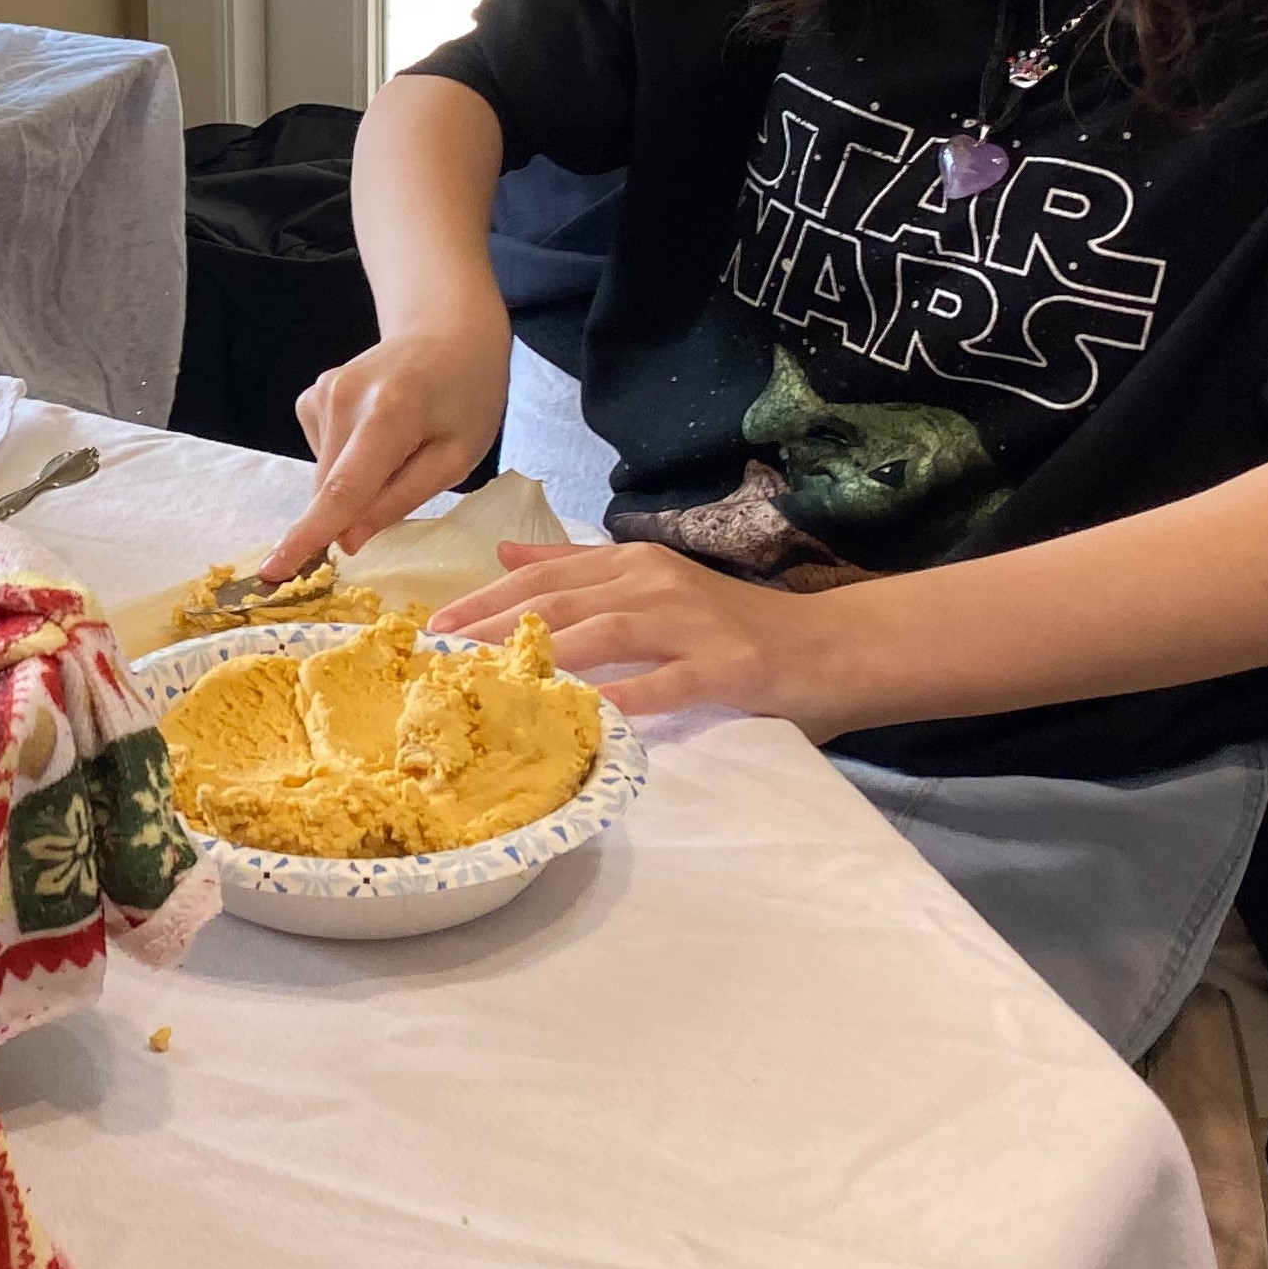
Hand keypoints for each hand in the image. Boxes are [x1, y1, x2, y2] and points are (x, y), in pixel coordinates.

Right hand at [260, 319, 509, 578]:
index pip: (341, 490)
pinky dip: (347, 458)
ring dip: (355, 480)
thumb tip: (347, 540)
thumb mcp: (456, 457)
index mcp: (388, 415)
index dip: (308, 536)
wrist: (447, 332)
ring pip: (325, 475)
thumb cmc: (466, 397)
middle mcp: (341, 399)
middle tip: (405, 478)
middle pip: (329, 487)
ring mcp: (321, 393)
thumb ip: (400, 499)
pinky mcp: (311, 396)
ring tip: (399, 445)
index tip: (273, 572)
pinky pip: (323, 454)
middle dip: (353, 510)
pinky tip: (376, 432)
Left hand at [431, 540, 868, 731]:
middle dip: (494, 627)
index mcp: (633, 565)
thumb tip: (505, 553)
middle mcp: (656, 585)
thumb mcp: (652, 585)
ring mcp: (693, 625)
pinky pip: (667, 684)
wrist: (834, 646)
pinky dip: (626, 697)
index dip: (485, 600)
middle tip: (439, 656)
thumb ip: (581, 570)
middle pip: (561, 604)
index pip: (543, 578)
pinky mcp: (728, 667)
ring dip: (542, 656)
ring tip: (488, 680)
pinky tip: (587, 715)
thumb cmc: (735, 626)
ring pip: (605, 635)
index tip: (432, 626)